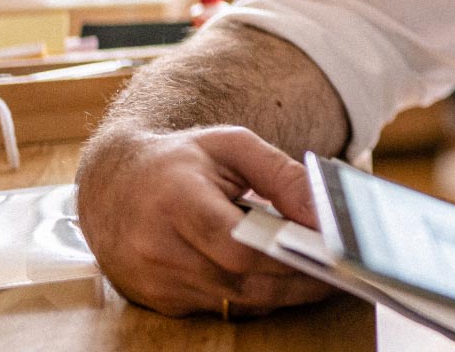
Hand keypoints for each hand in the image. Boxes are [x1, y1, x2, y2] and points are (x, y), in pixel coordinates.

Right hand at [76, 125, 333, 317]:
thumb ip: (281, 174)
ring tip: (324, 278)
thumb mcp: (232, 145)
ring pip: (233, 301)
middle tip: (342, 274)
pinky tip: (282, 283)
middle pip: (240, 281)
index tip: (330, 253)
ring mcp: (154, 281)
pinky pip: (218, 308)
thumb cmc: (179, 159)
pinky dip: (254, 297)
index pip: (235, 243)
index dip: (285, 253)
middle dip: (297, 282)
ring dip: (282, 294)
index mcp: (175, 200)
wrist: (112, 183)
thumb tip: (322, 213)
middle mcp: (157, 247)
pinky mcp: (157, 301)